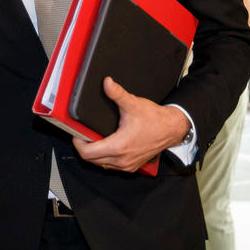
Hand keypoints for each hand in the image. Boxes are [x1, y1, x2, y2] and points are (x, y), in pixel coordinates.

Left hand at [73, 77, 189, 171]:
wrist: (172, 129)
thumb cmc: (155, 120)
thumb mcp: (134, 104)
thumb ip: (117, 94)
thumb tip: (107, 83)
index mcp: (119, 146)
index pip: (88, 153)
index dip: (78, 143)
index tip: (77, 133)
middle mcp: (122, 159)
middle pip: (91, 160)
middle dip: (84, 147)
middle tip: (83, 134)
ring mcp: (127, 165)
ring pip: (101, 164)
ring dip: (94, 153)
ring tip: (93, 138)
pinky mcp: (131, 166)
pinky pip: (111, 165)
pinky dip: (105, 157)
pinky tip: (106, 145)